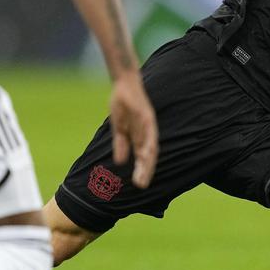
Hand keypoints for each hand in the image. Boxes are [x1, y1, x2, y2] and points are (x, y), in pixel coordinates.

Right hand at [108, 72, 156, 188]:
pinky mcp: (147, 116)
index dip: (143, 170)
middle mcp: (148, 132)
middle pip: (149, 155)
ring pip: (150, 146)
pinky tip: (145, 153)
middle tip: (141, 185)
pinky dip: (147, 143)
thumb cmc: (122, 104)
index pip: (144, 156)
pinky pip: (149, 132)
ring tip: (142, 175)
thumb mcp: (119, 128)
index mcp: (141, 136)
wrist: (124, 84)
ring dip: (147, 161)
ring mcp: (148, 124)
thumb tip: (120, 162)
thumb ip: (121, 144)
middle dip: (146, 170)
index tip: (139, 184)